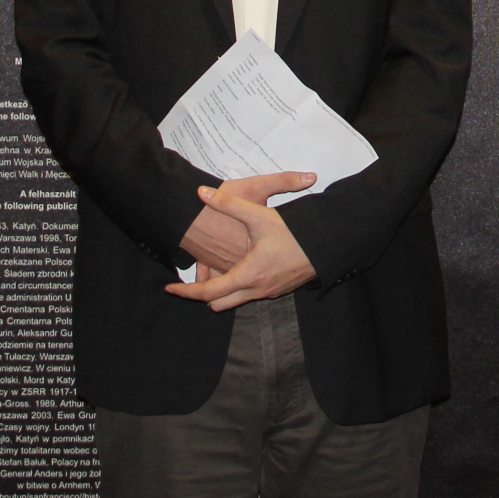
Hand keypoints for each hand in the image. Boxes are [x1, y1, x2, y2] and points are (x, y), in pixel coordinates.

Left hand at [166, 186, 316, 310]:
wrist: (327, 243)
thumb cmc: (294, 231)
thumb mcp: (259, 215)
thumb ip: (229, 204)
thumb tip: (202, 193)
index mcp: (247, 275)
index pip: (208, 292)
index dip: (186, 291)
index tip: (170, 287)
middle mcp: (256, 290)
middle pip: (218, 304)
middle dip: (201, 295)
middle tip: (187, 284)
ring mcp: (268, 293)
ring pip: (235, 300)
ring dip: (221, 291)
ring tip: (210, 272)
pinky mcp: (278, 290)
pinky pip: (250, 295)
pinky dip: (239, 287)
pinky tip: (238, 268)